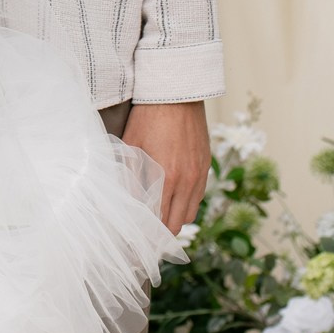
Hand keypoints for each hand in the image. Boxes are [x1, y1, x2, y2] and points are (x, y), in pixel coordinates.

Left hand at [122, 100, 210, 232]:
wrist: (176, 93)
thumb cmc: (148, 118)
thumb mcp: (132, 147)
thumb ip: (130, 177)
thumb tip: (126, 202)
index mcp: (167, 178)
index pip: (160, 222)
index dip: (148, 234)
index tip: (137, 239)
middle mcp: (187, 180)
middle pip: (177, 224)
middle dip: (161, 232)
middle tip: (146, 232)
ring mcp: (200, 174)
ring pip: (190, 212)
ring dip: (175, 217)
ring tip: (158, 215)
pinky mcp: (206, 166)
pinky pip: (198, 196)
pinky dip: (186, 202)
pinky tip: (172, 196)